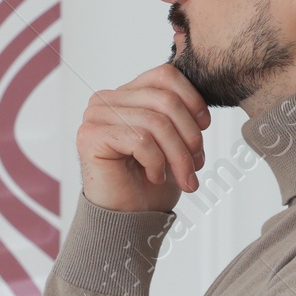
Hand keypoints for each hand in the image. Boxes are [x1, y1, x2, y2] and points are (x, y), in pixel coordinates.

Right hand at [77, 65, 209, 212]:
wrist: (129, 219)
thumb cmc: (150, 181)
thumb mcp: (174, 141)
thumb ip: (182, 115)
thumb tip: (202, 110)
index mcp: (127, 94)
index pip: (165, 76)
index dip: (192, 100)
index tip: (204, 128)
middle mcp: (107, 99)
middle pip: (165, 100)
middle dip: (190, 136)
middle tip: (197, 165)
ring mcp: (96, 116)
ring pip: (156, 123)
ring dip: (178, 155)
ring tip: (183, 177)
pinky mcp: (90, 136)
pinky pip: (140, 140)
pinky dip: (156, 162)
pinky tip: (155, 176)